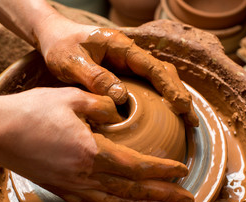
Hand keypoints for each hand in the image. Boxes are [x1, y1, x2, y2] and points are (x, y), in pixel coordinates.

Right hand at [0, 88, 193, 201]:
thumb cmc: (32, 112)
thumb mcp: (71, 97)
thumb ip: (101, 105)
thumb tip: (119, 111)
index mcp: (90, 151)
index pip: (136, 166)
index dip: (162, 170)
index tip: (182, 171)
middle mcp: (85, 175)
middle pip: (132, 191)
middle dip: (163, 197)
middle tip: (187, 201)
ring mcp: (73, 186)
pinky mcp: (63, 190)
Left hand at [37, 14, 198, 126]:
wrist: (53, 36)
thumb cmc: (61, 46)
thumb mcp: (73, 62)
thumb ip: (96, 78)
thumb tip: (122, 99)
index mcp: (121, 46)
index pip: (153, 67)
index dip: (170, 87)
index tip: (182, 106)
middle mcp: (129, 54)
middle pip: (163, 73)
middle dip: (180, 95)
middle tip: (192, 119)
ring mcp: (127, 64)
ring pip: (158, 80)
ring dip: (174, 98)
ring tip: (186, 120)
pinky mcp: (123, 73)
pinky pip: (146, 86)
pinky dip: (160, 99)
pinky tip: (165, 114)